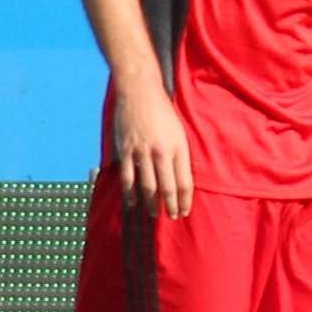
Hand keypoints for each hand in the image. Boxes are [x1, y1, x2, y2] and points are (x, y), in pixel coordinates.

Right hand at [112, 87, 192, 217]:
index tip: (185, 211)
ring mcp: (142, 153)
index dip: (185, 200)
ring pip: (148, 186)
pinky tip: (132, 203)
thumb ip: (179, 154)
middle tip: (172, 218)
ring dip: (150, 204)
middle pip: (167, 188)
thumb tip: (179, 177)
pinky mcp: (125, 151)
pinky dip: (130, 193)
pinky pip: (127, 177)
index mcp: (179, 148)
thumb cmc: (163, 112)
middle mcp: (162, 152)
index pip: (184, 181)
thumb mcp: (179, 132)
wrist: (140, 93)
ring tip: (153, 214)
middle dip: (171, 206)